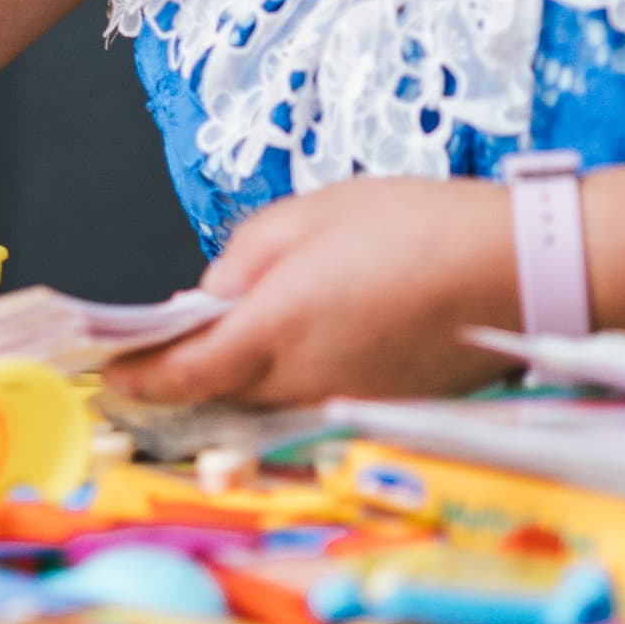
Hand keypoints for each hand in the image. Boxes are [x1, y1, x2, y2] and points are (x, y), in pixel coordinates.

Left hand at [105, 177, 521, 406]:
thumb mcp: (309, 215)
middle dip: (185, 372)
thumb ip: (243, 259)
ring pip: (264, 399)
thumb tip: (209, 297)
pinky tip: (301, 342)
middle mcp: (301, 380)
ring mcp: (340, 401)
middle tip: (158, 344)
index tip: (108, 371)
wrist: (516, 271)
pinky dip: (288, 379)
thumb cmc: (415, 228)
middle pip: (219, 391)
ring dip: (238, 377)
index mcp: (274, 328)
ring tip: (227, 337)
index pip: (181, 372)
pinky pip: (310, 399)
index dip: (137, 377)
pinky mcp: (375, 408)